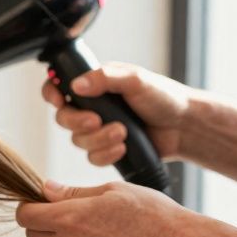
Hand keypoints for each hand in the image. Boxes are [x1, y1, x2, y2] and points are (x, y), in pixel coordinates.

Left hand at [15, 180, 194, 236]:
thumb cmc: (150, 213)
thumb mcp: (110, 191)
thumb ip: (71, 193)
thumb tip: (44, 189)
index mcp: (70, 218)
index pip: (25, 215)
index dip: (30, 206)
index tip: (40, 201)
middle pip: (33, 234)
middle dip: (42, 222)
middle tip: (66, 212)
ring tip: (88, 228)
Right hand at [42, 63, 190, 164]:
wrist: (184, 126)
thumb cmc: (164, 97)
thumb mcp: (136, 80)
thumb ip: (105, 78)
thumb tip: (76, 85)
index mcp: (95, 85)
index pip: (59, 86)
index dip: (51, 93)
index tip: (59, 100)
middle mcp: (92, 107)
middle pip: (63, 118)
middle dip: (77, 122)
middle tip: (96, 121)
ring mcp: (98, 129)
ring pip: (77, 140)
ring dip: (98, 139)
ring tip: (122, 133)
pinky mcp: (107, 149)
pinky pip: (92, 157)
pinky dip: (105, 154)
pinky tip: (122, 148)